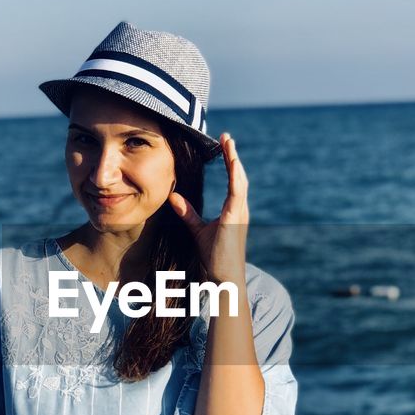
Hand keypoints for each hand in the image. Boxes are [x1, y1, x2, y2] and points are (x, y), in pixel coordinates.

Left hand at [167, 132, 248, 282]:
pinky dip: (235, 176)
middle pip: (239, 176)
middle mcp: (240, 209)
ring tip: (228, 142)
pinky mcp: (235, 218)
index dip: (229, 162)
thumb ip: (187, 212)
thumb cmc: (213, 257)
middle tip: (226, 137)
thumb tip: (174, 196)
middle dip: (232, 155)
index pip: (233, 181)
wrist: (223, 278)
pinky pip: (237, 193)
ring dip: (234, 160)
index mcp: (233, 210)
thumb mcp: (197, 230)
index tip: (223, 145)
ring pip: (240, 180)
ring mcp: (240, 213)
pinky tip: (232, 162)